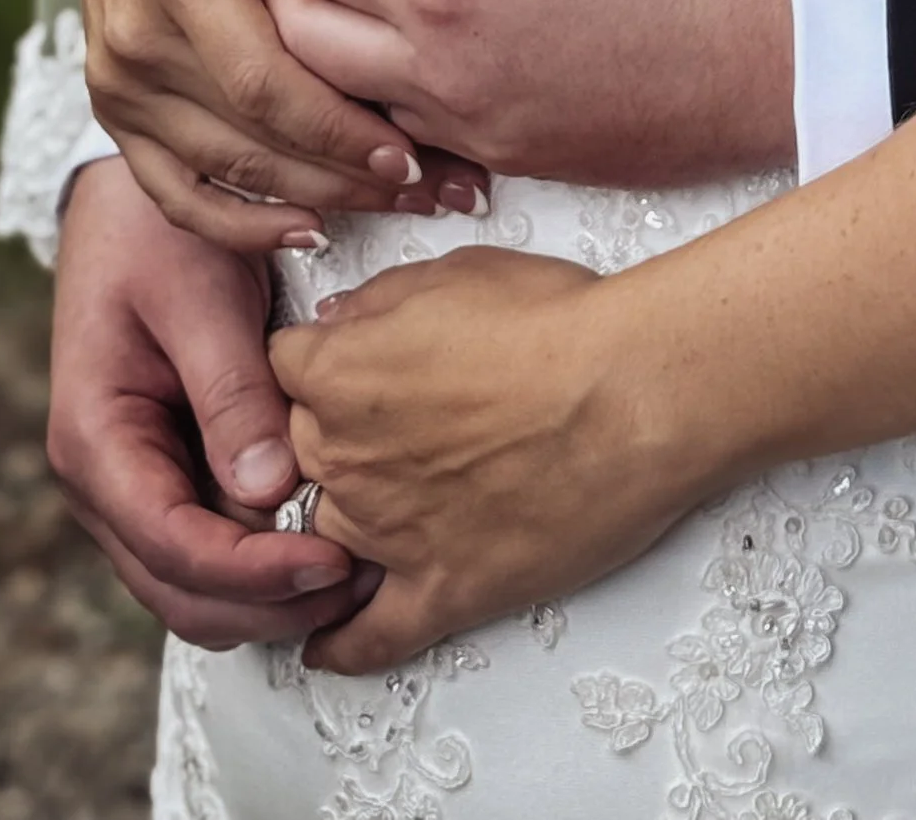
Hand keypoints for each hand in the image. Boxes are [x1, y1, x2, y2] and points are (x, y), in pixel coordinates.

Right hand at [49, 156, 375, 647]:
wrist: (132, 200)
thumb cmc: (161, 232)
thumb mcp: (201, 296)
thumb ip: (231, 391)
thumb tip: (268, 490)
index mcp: (94, 439)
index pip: (172, 543)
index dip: (252, 571)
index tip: (331, 562)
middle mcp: (105, 480)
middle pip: (180, 587)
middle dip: (267, 602)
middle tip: (362, 585)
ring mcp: (134, 483)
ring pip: (194, 581)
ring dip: (269, 592)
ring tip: (359, 574)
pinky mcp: (170, 472)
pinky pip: (210, 541)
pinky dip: (263, 558)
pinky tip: (328, 539)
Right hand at [68, 0, 481, 250]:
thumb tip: (399, 26)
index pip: (264, 81)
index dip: (337, 129)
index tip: (408, 152)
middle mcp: (135, 39)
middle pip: (250, 138)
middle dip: (346, 175)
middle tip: (433, 189)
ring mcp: (116, 81)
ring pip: (223, 172)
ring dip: (312, 200)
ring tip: (395, 206)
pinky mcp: (112, 106)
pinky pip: (174, 188)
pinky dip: (238, 222)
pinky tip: (306, 229)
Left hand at [253, 0, 799, 187]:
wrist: (785, 37)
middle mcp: (446, 72)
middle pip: (303, 45)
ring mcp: (481, 131)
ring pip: (350, 108)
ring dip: (316, 59)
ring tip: (319, 5)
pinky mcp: (521, 164)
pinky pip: (414, 143)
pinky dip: (379, 107)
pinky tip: (396, 69)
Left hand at [274, 248, 707, 672]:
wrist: (634, 394)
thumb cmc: (561, 324)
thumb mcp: (460, 272)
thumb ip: (381, 298)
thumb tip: (339, 321)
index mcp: (339, 374)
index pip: (281, 369)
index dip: (315, 362)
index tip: (342, 364)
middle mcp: (345, 460)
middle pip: (299, 452)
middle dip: (335, 432)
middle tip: (399, 415)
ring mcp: (387, 534)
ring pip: (327, 532)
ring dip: (349, 515)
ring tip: (399, 495)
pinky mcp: (442, 591)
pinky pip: (369, 637)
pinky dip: (341, 643)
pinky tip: (325, 643)